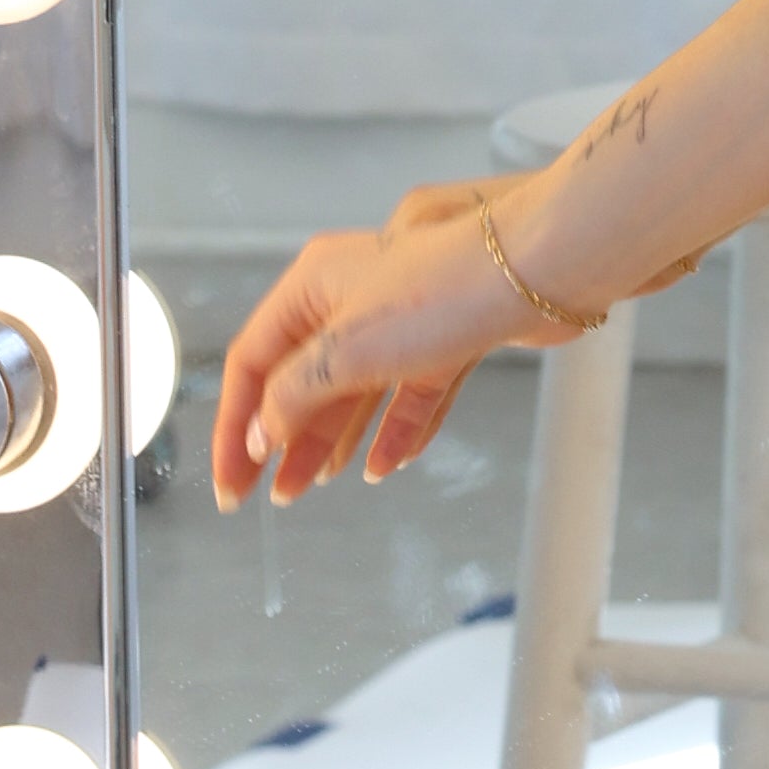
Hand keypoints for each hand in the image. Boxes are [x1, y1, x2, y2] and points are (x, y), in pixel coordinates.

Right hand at [212, 176, 589, 504]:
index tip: (231, 482)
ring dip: (330, 441)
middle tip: (267, 497)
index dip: (234, 425)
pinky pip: (407, 394)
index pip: (251, 362)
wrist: (538, 270)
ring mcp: (401, 320)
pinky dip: (393, 429)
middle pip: (300, 379)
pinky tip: (382, 466)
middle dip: (282, 440)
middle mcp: (350, 298)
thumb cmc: (439, 293)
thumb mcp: (346, 349)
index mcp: (312, 285)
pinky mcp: (446, 339)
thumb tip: (259, 434)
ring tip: (310, 490)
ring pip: (352, 391)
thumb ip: (293, 395)